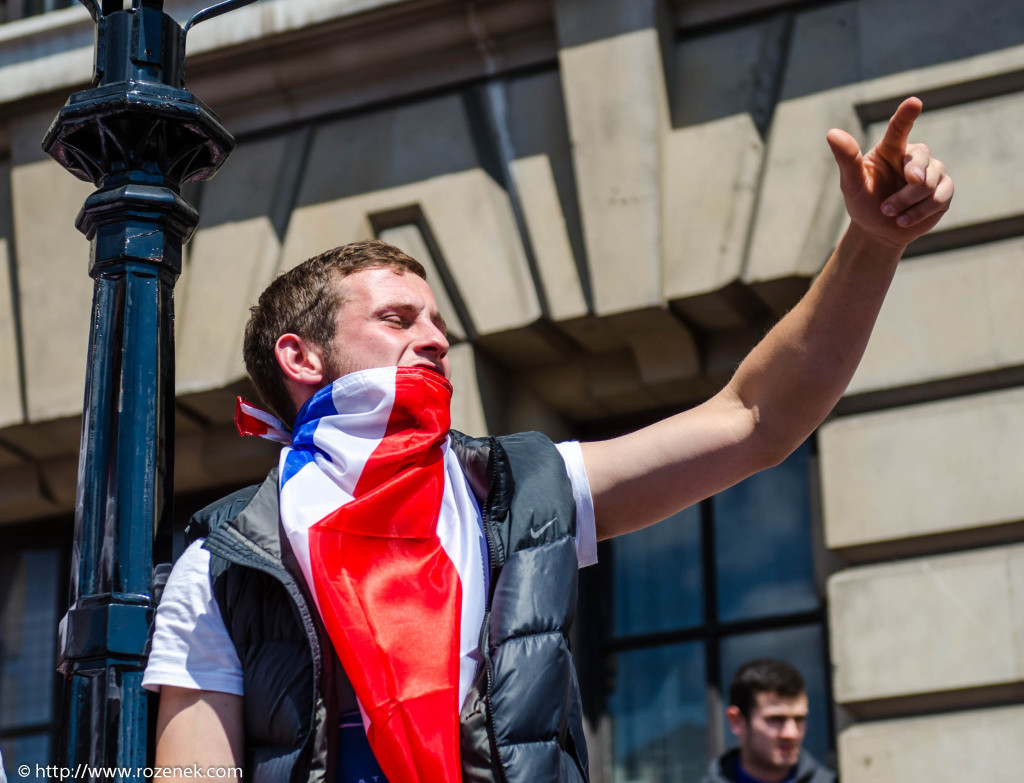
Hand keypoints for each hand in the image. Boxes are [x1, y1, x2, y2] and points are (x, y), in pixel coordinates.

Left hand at [827, 97, 953, 248]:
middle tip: (886, 206)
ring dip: (906, 203)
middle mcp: (913, 155)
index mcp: (890, 148)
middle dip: (906, 184)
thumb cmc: (863, 202)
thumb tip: (832, 133)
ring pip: (929, 182)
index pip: (899, 127)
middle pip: (920, 158)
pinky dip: (919, 213)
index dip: (907, 115)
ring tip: (890, 213)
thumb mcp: (851, 183)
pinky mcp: (944, 190)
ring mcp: (932, 171)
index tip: (914, 102)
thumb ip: (846, 158)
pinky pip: (940, 198)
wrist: (877, 230)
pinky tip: (904, 220)